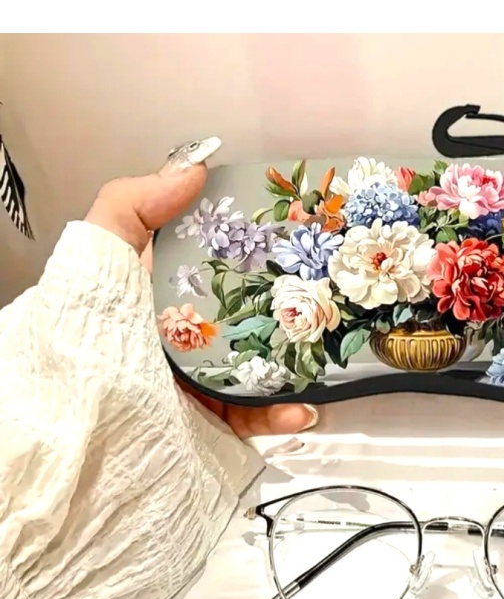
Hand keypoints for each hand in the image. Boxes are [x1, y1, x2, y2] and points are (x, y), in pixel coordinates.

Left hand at [84, 139, 317, 437]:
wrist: (80, 431)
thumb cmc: (85, 335)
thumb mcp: (99, 257)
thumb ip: (133, 206)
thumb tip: (195, 168)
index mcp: (168, 293)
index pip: (222, 262)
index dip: (257, 247)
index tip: (295, 234)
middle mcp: (192, 336)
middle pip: (253, 315)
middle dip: (294, 309)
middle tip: (329, 298)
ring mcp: (207, 381)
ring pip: (267, 367)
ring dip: (302, 368)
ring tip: (325, 362)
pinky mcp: (214, 423)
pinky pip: (257, 418)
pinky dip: (283, 415)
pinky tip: (300, 408)